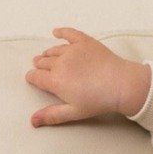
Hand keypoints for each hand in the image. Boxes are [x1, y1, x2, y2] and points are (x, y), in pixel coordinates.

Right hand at [25, 28, 150, 126]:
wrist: (121, 84)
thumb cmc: (99, 101)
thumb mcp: (74, 112)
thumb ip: (52, 115)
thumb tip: (33, 121)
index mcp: (55, 81)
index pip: (35, 76)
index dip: (31, 77)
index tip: (32, 78)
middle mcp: (60, 63)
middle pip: (42, 62)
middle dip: (39, 65)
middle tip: (40, 68)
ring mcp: (72, 50)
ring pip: (53, 50)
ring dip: (48, 53)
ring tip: (47, 56)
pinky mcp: (84, 42)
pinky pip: (69, 33)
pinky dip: (61, 32)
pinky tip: (56, 32)